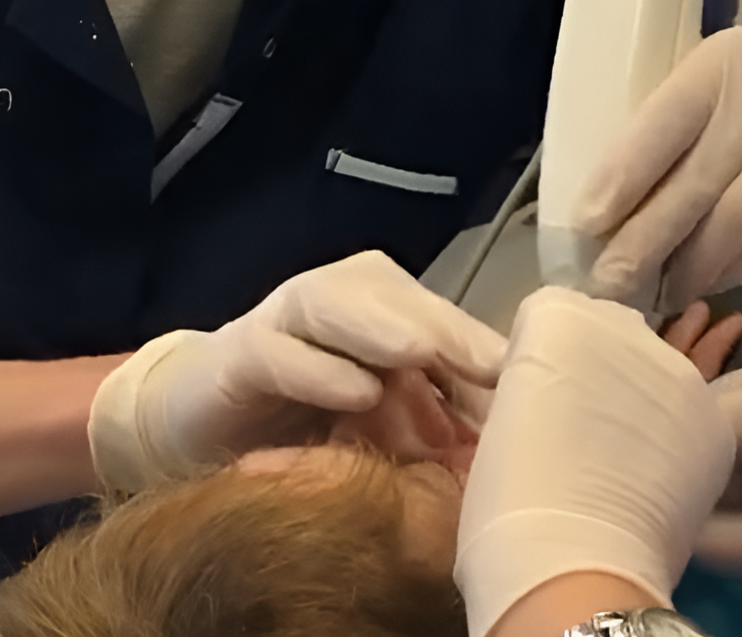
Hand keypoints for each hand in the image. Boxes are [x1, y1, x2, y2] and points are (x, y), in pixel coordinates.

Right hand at [88, 250, 505, 491]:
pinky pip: (283, 351)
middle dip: (452, 334)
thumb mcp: (385, 417)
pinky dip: (320, 369)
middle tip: (494, 363)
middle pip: (409, 304)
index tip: (536, 381)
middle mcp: (349, 297)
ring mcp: (292, 316)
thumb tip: (514, 443)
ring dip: (385, 329)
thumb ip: (438, 417)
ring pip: (344, 307)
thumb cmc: (310, 415)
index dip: (489, 351)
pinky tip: (354, 390)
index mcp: (394, 306)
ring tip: (422, 353)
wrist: (205, 419)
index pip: (452, 321)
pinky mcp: (243, 350)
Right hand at [456, 286, 734, 636]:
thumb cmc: (510, 499)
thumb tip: (562, 397)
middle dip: (604, 367)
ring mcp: (677, 369)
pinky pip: (694, 417)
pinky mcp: (714, 416)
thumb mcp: (506, 415)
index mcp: (557, 315)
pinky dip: (681, 441)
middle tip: (588, 424)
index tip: (541, 398)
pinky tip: (664, 474)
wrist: (570, 563)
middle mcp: (623, 322)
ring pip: (662, 371)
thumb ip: (541, 382)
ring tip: (631, 449)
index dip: (546, 359)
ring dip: (648, 399)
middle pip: (614, 333)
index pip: (554, 318)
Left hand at [576, 27, 741, 311]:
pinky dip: (727, 271)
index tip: (587, 224)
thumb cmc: (740, 110)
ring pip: (736, 222)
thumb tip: (598, 211)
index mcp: (719, 64)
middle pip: (699, 180)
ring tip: (652, 294)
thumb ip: (661, 135)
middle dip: (647, 239)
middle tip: (607, 282)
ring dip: (688, 267)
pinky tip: (699, 284)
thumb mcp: (703, 96)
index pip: (667, 121)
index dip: (626, 174)